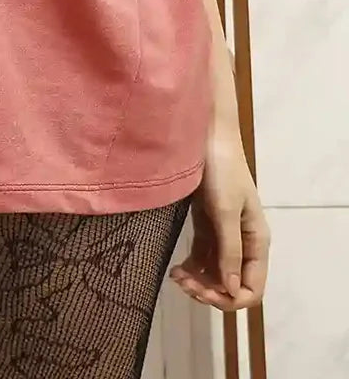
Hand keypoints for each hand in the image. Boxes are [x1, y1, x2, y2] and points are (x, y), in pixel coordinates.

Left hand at [170, 128, 269, 312]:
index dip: (230, 298)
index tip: (204, 292)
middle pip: (232, 285)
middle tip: (183, 283)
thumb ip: (230, 249)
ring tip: (176, 276)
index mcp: (256, 241)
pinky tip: (176, 270)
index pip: (252, 288)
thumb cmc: (221, 170)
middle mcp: (243, 243)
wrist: (204, 134)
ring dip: (198, 282)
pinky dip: (192, 268)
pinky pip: (203, 258)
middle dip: (210, 291)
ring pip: (215, 274)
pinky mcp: (207, 224)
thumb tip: (232, 289)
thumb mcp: (226, 210)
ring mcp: (224, 234)